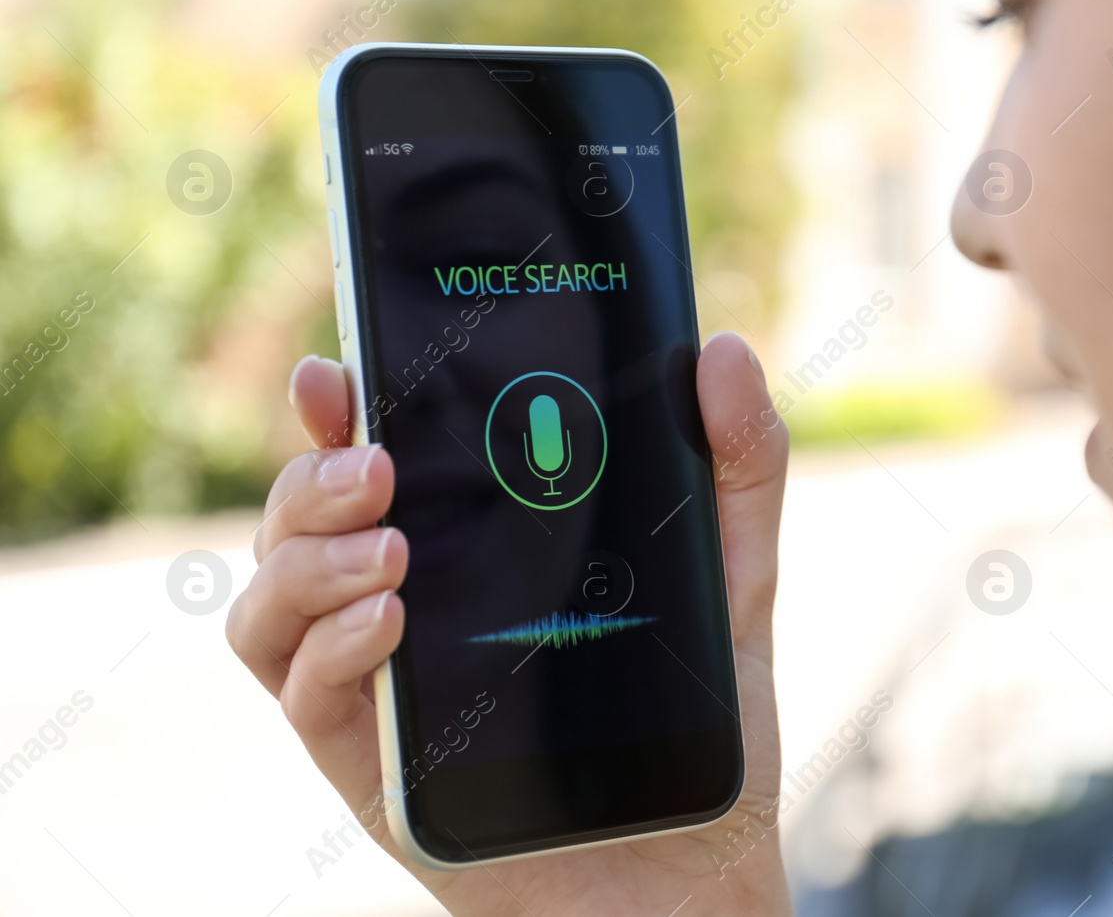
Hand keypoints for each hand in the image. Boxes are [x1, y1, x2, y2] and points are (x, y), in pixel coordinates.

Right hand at [226, 333, 792, 915]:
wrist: (695, 862)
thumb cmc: (701, 717)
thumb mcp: (733, 575)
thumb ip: (737, 464)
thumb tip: (725, 353)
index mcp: (471, 546)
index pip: (377, 460)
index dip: (337, 410)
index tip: (336, 372)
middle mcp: (406, 602)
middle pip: (301, 521)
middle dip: (314, 477)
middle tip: (379, 464)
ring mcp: (379, 683)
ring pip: (271, 603)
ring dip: (307, 559)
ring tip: (390, 547)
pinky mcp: (374, 764)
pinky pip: (305, 696)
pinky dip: (332, 648)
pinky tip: (388, 621)